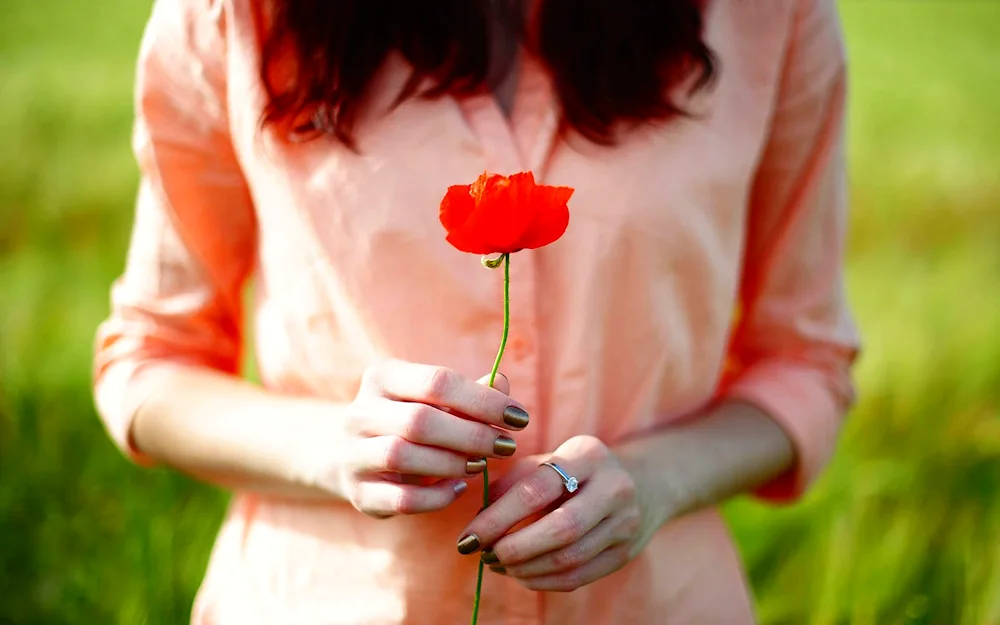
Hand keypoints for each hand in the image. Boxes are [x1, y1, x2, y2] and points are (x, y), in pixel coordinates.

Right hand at [301, 360, 528, 518]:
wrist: (354, 456)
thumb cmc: (410, 421)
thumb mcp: (436, 401)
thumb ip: (470, 393)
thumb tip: (501, 383)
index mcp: (382, 377)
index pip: (436, 382)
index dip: (483, 401)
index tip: (519, 417)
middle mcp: (360, 412)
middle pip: (420, 421)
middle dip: (472, 435)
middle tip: (507, 446)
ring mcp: (353, 454)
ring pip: (403, 456)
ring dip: (453, 463)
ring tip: (481, 464)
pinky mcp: (358, 492)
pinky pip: (400, 499)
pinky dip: (437, 496)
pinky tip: (458, 489)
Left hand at [455, 435, 656, 591]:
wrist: (641, 482)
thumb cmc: (576, 470)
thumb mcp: (547, 461)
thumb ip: (512, 484)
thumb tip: (478, 522)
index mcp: (588, 454)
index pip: (537, 490)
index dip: (497, 518)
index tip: (469, 537)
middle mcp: (614, 487)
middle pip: (560, 529)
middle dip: (514, 549)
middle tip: (484, 555)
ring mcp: (626, 523)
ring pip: (569, 559)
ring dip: (525, 569)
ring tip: (498, 565)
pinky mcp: (626, 553)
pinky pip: (579, 577)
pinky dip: (543, 581)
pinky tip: (521, 575)